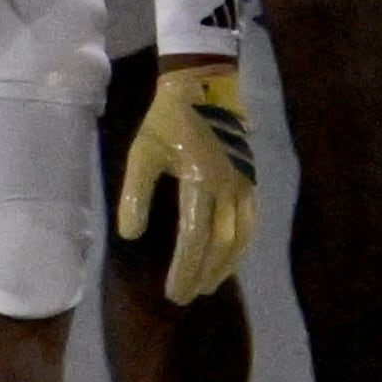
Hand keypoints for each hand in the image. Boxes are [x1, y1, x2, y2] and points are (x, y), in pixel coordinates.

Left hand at [116, 59, 256, 305]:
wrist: (205, 85)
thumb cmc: (168, 119)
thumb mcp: (143, 152)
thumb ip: (135, 194)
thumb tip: (130, 235)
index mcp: (200, 180)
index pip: (195, 237)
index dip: (185, 268)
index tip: (174, 293)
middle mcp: (228, 187)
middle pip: (219, 244)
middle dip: (202, 274)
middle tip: (185, 297)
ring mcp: (245, 184)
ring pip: (240, 238)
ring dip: (224, 266)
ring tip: (207, 286)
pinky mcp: (251, 181)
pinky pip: (250, 223)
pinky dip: (240, 248)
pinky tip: (229, 259)